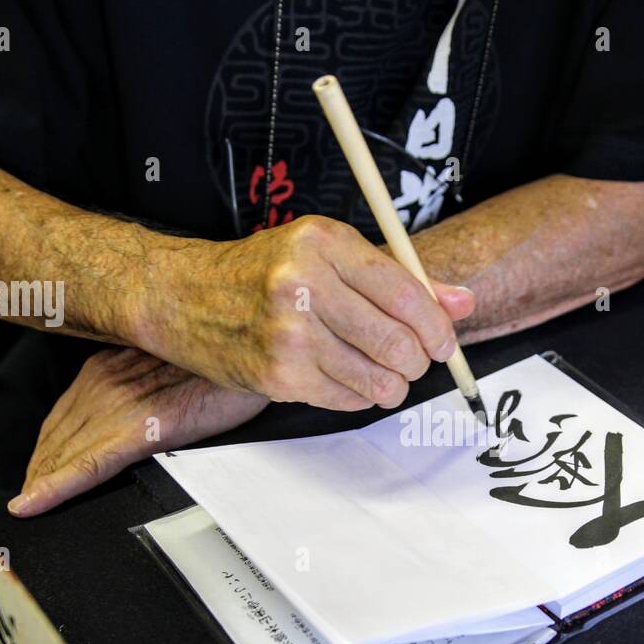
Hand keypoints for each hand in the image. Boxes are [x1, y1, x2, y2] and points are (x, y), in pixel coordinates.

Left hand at [8, 348, 268, 516]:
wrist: (251, 347)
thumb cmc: (223, 359)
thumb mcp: (175, 362)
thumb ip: (149, 380)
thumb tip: (147, 403)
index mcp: (111, 367)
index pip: (66, 413)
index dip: (48, 446)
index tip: (38, 470)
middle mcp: (105, 382)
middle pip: (58, 435)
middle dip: (40, 468)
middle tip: (30, 497)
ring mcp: (118, 405)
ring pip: (66, 453)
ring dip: (42, 480)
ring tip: (31, 505)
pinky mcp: (138, 430)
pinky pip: (88, 464)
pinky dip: (57, 486)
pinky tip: (35, 503)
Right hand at [134, 215, 475, 410]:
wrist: (181, 296)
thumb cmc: (259, 273)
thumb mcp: (327, 253)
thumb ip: (397, 277)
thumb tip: (461, 301)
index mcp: (324, 242)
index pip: (406, 293)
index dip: (438, 327)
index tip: (443, 342)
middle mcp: (304, 284)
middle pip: (398, 342)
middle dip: (417, 362)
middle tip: (413, 362)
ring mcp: (288, 334)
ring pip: (378, 380)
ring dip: (391, 386)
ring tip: (382, 375)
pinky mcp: (277, 377)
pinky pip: (347, 400)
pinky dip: (358, 397)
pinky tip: (346, 379)